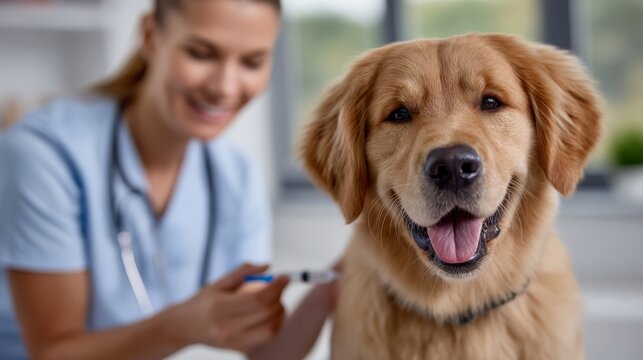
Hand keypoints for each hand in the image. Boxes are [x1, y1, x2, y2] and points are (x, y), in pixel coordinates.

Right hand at [164, 263, 288, 352]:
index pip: (256, 298)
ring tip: (277, 300)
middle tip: (281, 286)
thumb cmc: (203, 302)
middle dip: (279, 297)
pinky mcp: (239, 349)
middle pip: (265, 313)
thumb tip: (267, 266)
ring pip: (270, 329)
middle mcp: (226, 327)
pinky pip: (266, 337)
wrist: (185, 327)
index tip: (284, 277)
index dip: (275, 287)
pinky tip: (272, 313)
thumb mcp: (218, 283)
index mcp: (220, 307)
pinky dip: (275, 324)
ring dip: (280, 312)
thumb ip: (243, 272)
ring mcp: (233, 342)